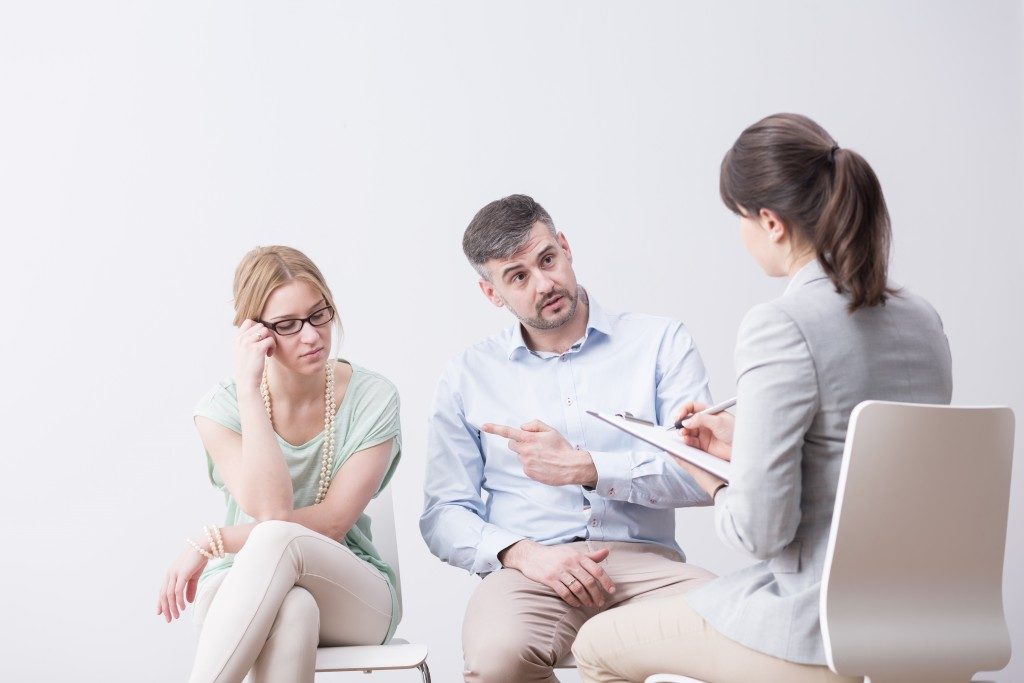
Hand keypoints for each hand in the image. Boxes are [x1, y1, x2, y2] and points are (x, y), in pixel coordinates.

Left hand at [156, 544, 208, 622]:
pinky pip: (177, 590)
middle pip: (164, 595)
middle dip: (166, 608)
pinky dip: (178, 600)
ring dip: (172, 607)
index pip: (163, 591)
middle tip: (169, 619)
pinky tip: (182, 607)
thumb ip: (190, 589)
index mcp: (171, 574)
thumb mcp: (193, 576)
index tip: (161, 613)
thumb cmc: (199, 560)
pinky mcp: (182, 574)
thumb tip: (188, 601)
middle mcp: (170, 574)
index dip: (161, 603)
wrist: (204, 547)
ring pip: (169, 595)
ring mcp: (175, 573)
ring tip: (176, 616)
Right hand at [235, 319, 275, 389]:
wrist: (246, 382)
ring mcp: (249, 343)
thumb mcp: (243, 351)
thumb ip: (248, 340)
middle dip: (266, 334)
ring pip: (266, 331)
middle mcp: (242, 339)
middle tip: (266, 346)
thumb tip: (262, 329)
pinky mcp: (258, 349)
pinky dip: (273, 347)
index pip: (249, 321)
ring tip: (268, 350)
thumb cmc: (247, 368)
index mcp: (238, 338)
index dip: (258, 327)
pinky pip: (271, 340)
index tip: (261, 339)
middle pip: (260, 325)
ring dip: (270, 339)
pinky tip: (269, 355)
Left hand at [481, 420, 596, 486]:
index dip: (495, 428)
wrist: (570, 467)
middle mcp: (525, 451)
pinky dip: (532, 464)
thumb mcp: (551, 430)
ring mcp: (526, 463)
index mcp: (530, 438)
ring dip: (527, 454)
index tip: (484, 426)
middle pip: (512, 445)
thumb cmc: (562, 448)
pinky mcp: (528, 472)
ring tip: (543, 456)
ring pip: (520, 455)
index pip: (508, 432)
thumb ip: (535, 425)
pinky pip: (525, 466)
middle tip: (534, 445)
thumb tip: (523, 427)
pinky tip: (543, 464)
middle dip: (519, 443)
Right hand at [501, 540, 615, 607]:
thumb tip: (607, 552)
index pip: (596, 569)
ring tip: (590, 604)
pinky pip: (564, 593)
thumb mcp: (572, 552)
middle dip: (597, 594)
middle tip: (601, 603)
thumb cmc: (555, 555)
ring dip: (586, 599)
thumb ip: (590, 556)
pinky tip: (576, 604)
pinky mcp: (550, 579)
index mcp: (578, 556)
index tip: (612, 591)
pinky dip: (572, 600)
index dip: (606, 581)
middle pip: (588, 582)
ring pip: (578, 589)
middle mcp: (570, 563)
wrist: (531, 555)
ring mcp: (559, 571)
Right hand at [675, 401, 733, 461]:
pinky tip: (686, 441)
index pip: (692, 407)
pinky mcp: (703, 445)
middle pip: (687, 420)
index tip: (679, 416)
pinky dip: (687, 441)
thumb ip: (701, 419)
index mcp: (709, 413)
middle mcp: (704, 423)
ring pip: (687, 431)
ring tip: (683, 434)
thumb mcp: (718, 421)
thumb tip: (686, 421)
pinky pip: (691, 442)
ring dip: (683, 432)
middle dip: (681, 423)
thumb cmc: (736, 432)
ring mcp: (703, 434)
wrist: (743, 448)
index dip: (684, 410)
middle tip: (678, 426)